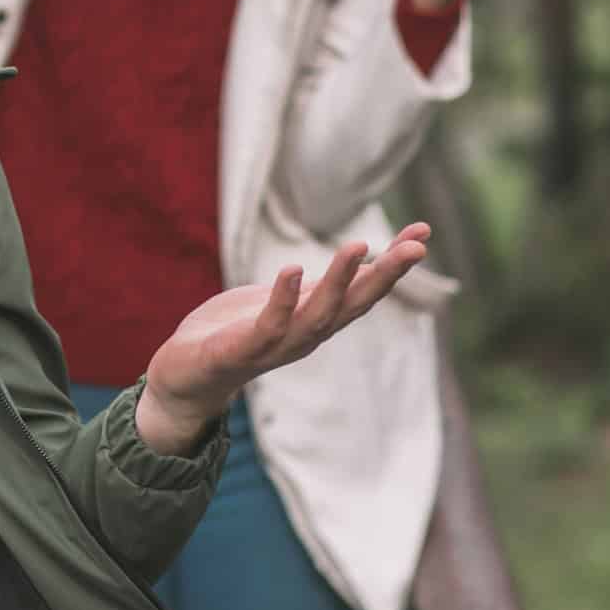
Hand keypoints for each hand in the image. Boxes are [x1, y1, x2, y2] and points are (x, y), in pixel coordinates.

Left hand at [135, 224, 433, 454]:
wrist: (187, 375)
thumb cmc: (239, 331)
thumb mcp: (288, 298)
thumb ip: (320, 283)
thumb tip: (360, 256)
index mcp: (317, 320)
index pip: (365, 291)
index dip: (393, 265)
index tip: (422, 233)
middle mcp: (306, 336)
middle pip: (355, 306)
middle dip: (386, 276)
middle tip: (415, 248)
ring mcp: (276, 346)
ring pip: (318, 316)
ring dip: (340, 283)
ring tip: (357, 246)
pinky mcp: (240, 351)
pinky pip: (268, 327)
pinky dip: (283, 300)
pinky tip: (293, 269)